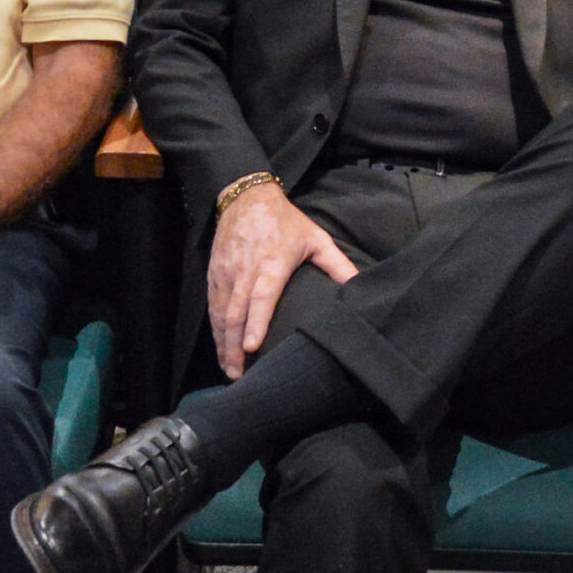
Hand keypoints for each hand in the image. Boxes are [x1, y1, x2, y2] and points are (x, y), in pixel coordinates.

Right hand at [207, 185, 357, 378]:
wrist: (247, 198)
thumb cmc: (286, 221)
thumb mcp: (316, 238)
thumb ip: (338, 264)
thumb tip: (360, 286)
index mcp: (272, 264)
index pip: (261, 297)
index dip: (255, 323)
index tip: (251, 347)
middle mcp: (245, 270)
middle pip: (235, 313)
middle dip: (234, 346)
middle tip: (237, 375)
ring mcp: (227, 273)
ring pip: (220, 313)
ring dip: (222, 343)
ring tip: (228, 369)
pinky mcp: (215, 273)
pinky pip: (212, 306)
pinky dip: (215, 329)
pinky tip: (220, 347)